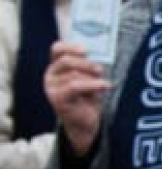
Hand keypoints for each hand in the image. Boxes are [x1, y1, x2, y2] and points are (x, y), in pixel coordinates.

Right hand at [44, 42, 110, 157]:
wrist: (84, 121)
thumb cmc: (87, 96)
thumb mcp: (88, 77)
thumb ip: (87, 65)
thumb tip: (96, 56)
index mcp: (57, 66)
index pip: (57, 49)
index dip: (71, 47)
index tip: (85, 50)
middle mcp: (50, 75)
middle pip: (67, 60)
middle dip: (87, 64)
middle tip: (100, 71)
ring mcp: (51, 88)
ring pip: (74, 74)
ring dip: (91, 78)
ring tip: (100, 85)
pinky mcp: (57, 99)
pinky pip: (75, 86)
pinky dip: (93, 85)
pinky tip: (105, 86)